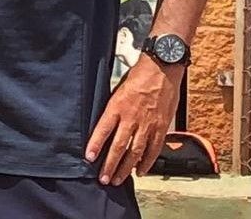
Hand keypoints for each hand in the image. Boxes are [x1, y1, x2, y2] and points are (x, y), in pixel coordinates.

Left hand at [85, 55, 180, 184]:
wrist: (161, 71)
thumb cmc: (137, 78)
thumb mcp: (116, 90)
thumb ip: (111, 108)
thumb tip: (102, 125)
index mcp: (117, 107)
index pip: (103, 130)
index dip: (95, 145)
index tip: (89, 158)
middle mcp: (131, 118)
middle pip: (119, 146)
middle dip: (110, 165)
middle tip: (103, 179)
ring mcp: (147, 125)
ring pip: (135, 152)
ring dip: (126, 168)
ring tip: (117, 179)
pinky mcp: (161, 128)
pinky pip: (153, 149)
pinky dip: (146, 162)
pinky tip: (139, 171)